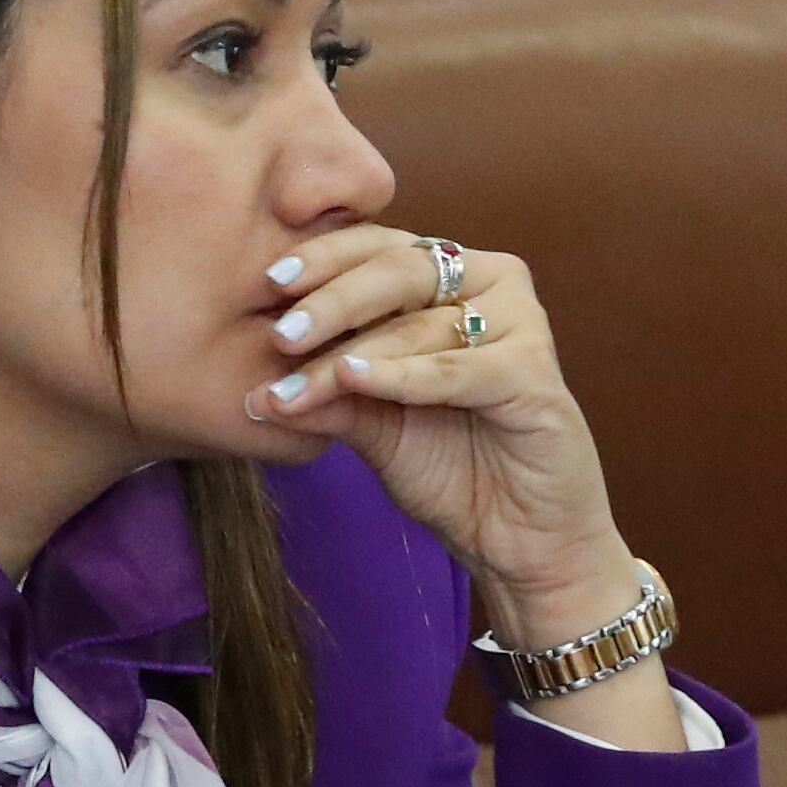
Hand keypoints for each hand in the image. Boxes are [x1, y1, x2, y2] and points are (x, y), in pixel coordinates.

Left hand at [239, 226, 639, 646]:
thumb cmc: (450, 469)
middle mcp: (489, 284)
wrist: (516, 539)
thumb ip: (323, 397)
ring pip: (420, 324)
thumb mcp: (371, 426)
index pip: (377, 246)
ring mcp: (519, 323)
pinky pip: (458, 368)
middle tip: (279, 337)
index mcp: (447, 278)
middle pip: (398, 270)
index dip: (322, 259)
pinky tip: (353, 380)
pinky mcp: (536, 372)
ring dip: (352, 356)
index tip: (266, 284)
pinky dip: (403, 375)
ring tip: (297, 385)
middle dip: (331, 303)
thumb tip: (249, 394)